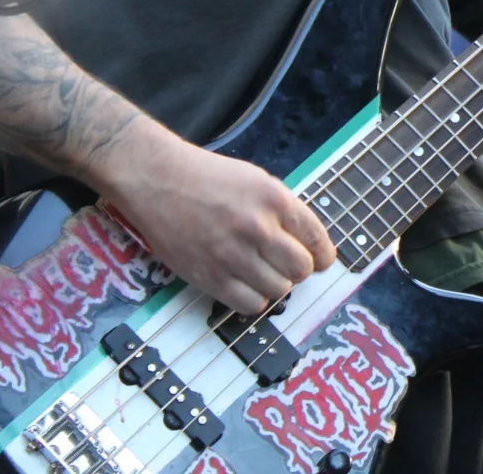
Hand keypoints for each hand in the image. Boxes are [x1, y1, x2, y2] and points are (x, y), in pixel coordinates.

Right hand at [100, 132, 336, 314]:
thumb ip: (284, 211)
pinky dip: (254, 298)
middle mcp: (257, 228)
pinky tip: (246, 284)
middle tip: (286, 263)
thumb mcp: (258, 181)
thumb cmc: (209, 178)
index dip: (324, 255)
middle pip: (301, 269)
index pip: (317, 239)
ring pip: (279, 290)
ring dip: (276, 284)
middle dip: (299, 269)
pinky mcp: (208, 276)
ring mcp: (232, 254)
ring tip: (262, 271)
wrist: (159, 180)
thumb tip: (309, 243)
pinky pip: (250, 304)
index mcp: (275, 200)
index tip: (321, 260)